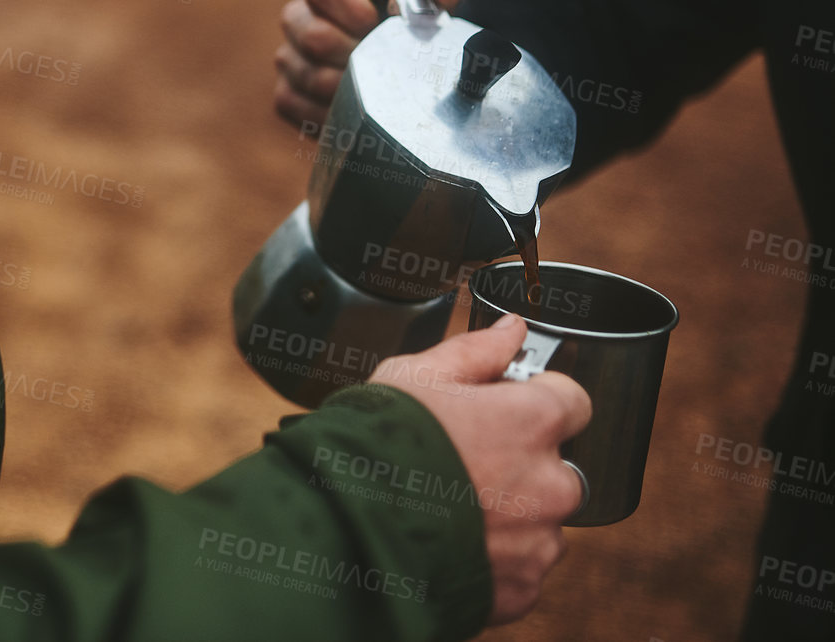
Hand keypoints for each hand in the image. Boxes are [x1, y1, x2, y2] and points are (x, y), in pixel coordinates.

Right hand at [273, 0, 463, 129]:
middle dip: (356, 56)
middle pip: (314, 36)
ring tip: (378, 91)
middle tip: (386, 66)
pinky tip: (356, 112)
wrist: (393, 69)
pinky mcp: (286, 92)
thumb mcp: (428, 7)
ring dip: (347, 88)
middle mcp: (299, 17)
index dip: (353, 9)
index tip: (380, 25)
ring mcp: (288, 56)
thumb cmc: (408, 30)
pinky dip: (329, 112)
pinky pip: (294, 103)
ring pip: (307, 74)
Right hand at [372, 315, 592, 625]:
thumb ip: (474, 352)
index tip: (503, 407)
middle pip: (558, 467)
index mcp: (532, 422)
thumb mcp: (414, 376)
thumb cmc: (375, 445)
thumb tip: (512, 329)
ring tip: (449, 510)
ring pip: (540, 521)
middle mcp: (550, 483)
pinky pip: (521, 568)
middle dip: (521, 464)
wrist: (344, 527)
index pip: (573, 401)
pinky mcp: (521, 588)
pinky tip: (449, 542)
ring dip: (510, 516)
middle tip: (464, 465)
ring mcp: (538, 541)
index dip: (534, 400)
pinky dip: (495, 559)